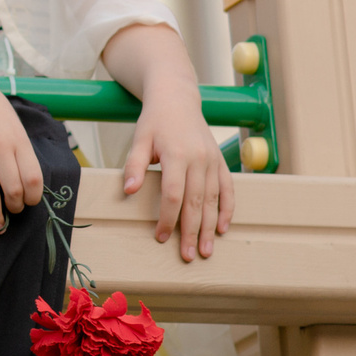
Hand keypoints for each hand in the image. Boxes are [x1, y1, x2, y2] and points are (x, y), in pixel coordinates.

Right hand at [0, 77, 45, 234]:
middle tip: (11, 213)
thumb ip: (22, 151)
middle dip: (14, 209)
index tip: (28, 203)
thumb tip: (28, 183)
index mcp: (19, 141)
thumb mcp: (15, 125)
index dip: (33, 198)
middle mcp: (0, 147)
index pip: (33, 178)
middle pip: (13, 189)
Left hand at [123, 92, 231, 262]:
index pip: (173, 194)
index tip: (161, 237)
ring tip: (205, 250)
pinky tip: (222, 228)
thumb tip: (128, 191)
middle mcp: (199, 159)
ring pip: (213, 199)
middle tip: (187, 255)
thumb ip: (134, 165)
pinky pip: (227, 189)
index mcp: (176, 154)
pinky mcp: (220, 161)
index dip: (168, 218)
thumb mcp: (139, 139)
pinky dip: (227, 209)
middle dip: (191, 231)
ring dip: (209, 227)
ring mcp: (213, 160)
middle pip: (196, 202)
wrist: (177, 99)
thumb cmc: (155, 121)